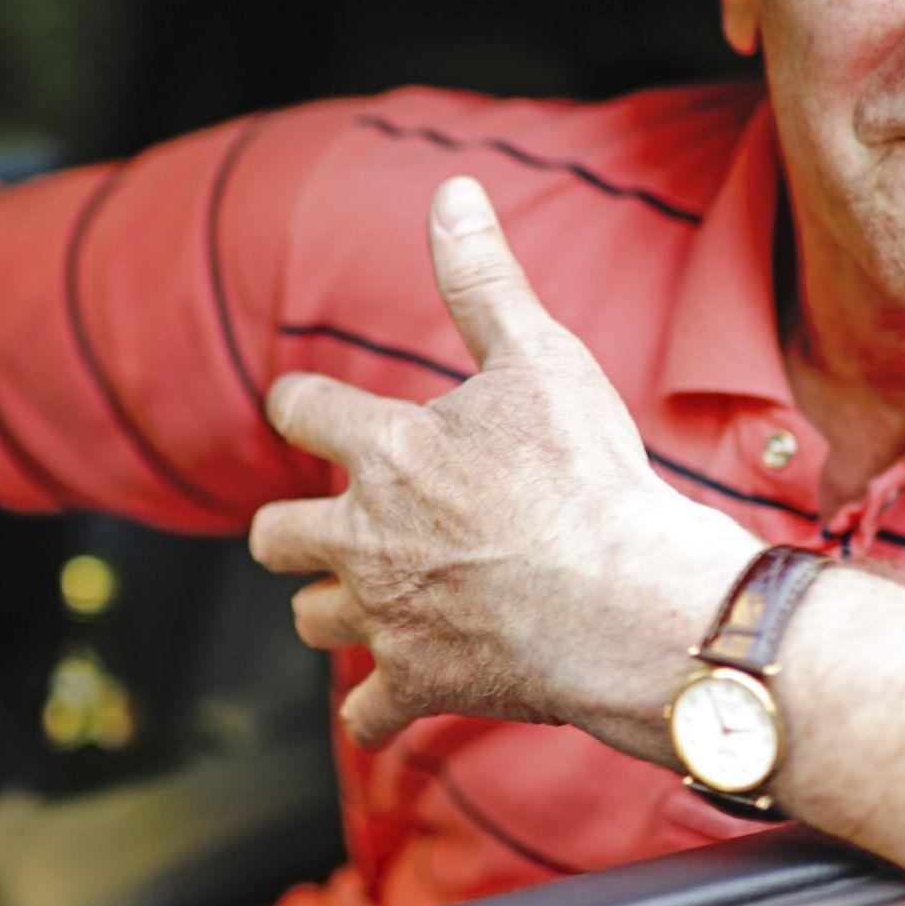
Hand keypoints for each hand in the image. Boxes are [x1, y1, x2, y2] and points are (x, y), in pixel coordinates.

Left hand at [248, 176, 759, 754]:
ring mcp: (386, 618)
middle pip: (275, 536)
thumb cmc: (589, 478)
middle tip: (323, 526)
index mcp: (384, 449)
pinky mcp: (419, 685)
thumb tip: (453, 192)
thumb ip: (483, 279)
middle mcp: (364, 537)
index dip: (303, 402)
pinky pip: (367, 713)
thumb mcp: (540, 358)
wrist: (629, 605)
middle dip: (291, 530)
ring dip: (331, 608)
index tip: (309, 405)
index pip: (298, 409)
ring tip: (369, 598)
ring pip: (311, 619)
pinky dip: (376, 710)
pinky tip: (391, 702)